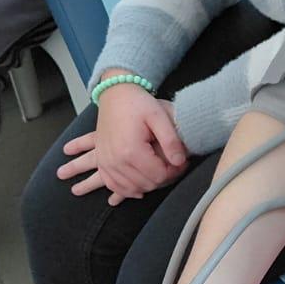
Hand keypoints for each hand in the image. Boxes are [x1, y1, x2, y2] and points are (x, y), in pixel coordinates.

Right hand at [59, 84, 187, 201]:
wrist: (114, 94)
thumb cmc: (137, 103)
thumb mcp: (159, 116)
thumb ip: (171, 140)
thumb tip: (180, 162)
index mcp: (131, 150)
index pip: (159, 175)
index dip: (175, 172)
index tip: (182, 162)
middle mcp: (116, 160)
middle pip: (147, 184)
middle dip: (164, 178)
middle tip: (174, 166)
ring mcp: (106, 163)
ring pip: (132, 188)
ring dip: (148, 184)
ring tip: (160, 172)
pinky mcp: (102, 162)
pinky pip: (114, 185)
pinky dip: (127, 189)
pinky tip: (139, 186)